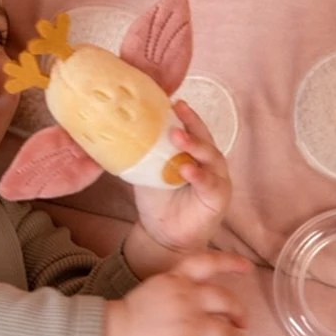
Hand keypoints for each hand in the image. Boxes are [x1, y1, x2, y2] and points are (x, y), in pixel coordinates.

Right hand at [99, 252, 252, 335]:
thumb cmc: (130, 316)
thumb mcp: (154, 288)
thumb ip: (178, 287)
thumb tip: (203, 299)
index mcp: (176, 281)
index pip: (207, 263)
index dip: (230, 263)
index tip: (248, 268)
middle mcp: (187, 301)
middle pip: (226, 302)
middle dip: (239, 313)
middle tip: (243, 324)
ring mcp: (188, 328)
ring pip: (227, 335)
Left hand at [134, 100, 231, 253]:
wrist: (162, 234)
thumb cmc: (158, 199)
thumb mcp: (147, 170)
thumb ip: (142, 152)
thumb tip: (116, 128)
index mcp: (193, 152)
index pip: (192, 128)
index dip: (185, 115)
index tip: (173, 101)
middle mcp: (209, 161)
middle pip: (204, 137)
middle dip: (191, 124)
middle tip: (177, 111)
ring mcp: (217, 178)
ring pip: (210, 157)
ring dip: (195, 146)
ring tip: (178, 138)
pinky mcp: (218, 197)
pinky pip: (210, 183)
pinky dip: (199, 175)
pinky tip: (187, 169)